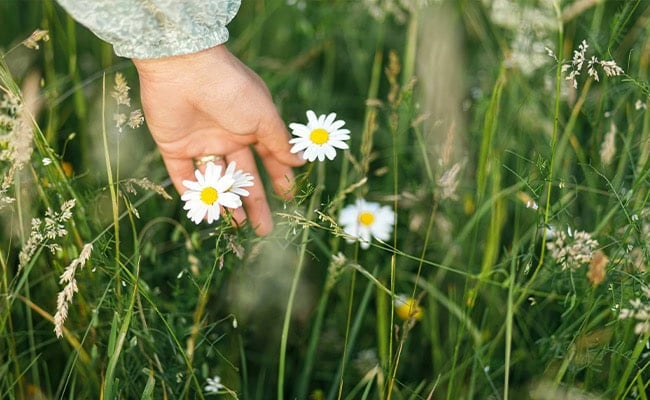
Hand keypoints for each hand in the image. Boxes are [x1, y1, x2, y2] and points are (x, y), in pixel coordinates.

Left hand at [132, 45, 304, 234]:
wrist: (184, 69)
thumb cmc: (232, 89)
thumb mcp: (263, 116)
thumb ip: (280, 142)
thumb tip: (300, 161)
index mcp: (250, 126)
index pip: (268, 158)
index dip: (278, 178)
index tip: (288, 197)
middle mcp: (227, 136)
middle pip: (243, 176)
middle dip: (254, 202)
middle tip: (264, 229)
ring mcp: (200, 142)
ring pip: (215, 180)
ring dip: (226, 203)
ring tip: (237, 227)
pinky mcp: (174, 147)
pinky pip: (184, 176)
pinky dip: (193, 194)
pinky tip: (206, 213)